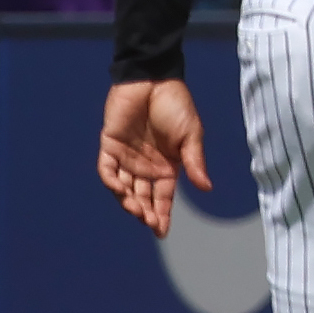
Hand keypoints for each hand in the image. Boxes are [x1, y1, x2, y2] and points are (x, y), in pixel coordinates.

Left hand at [98, 79, 210, 235]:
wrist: (153, 80)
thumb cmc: (176, 106)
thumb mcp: (191, 135)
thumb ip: (195, 162)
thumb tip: (206, 188)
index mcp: (167, 166)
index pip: (163, 197)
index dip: (162, 214)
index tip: (161, 233)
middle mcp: (145, 166)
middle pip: (143, 196)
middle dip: (146, 212)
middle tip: (150, 223)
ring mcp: (126, 157)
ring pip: (124, 188)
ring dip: (129, 201)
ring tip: (137, 211)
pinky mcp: (109, 145)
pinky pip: (107, 169)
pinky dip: (111, 181)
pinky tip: (120, 190)